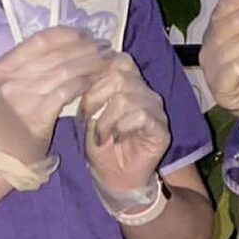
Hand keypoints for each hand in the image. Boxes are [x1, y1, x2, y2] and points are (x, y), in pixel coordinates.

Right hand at [0, 28, 109, 165]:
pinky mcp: (36, 115)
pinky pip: (66, 92)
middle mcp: (9, 79)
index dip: (67, 34)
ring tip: (106, 60)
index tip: (87, 34)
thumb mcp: (13, 84)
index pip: (40, 40)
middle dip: (85, 48)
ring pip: (64, 71)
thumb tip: (73, 41)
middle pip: (56, 55)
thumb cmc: (12, 114)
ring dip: (90, 64)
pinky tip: (94, 81)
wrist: (2, 151)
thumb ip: (34, 64)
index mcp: (3, 66)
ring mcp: (22, 97)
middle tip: (105, 46)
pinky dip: (84, 83)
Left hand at [79, 53, 169, 194]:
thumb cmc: (102, 145)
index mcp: (128, 82)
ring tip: (99, 134)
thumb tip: (79, 75)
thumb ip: (90, 92)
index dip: (95, 72)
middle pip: (119, 76)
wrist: (116, 178)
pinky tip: (115, 138)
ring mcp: (155, 109)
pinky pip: (140, 116)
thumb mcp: (89, 115)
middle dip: (94, 96)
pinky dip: (121, 127)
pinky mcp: (161, 128)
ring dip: (106, 118)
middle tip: (85, 117)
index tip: (77, 92)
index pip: (117, 60)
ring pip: (126, 98)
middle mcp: (145, 91)